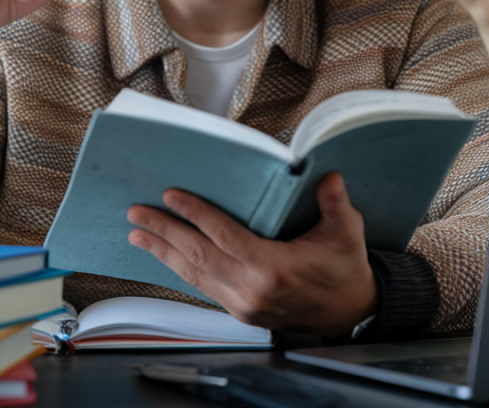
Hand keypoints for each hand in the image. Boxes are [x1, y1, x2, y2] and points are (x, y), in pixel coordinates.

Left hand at [127, 172, 376, 336]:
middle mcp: (252, 289)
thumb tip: (327, 177)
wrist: (351, 312)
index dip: (195, 214)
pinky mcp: (240, 311)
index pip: (224, 235)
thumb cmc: (344, 270)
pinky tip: (165, 255)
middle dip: (164, 231)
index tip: (170, 196)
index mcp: (274, 268)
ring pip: (193, 276)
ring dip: (163, 252)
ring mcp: (243, 304)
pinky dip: (179, 269)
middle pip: (198, 255)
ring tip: (138, 234)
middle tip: (137, 213)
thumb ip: (335, 204)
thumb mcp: (347, 233)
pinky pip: (202, 287)